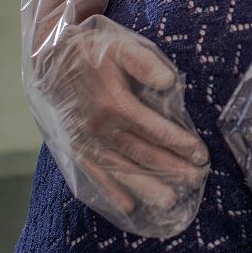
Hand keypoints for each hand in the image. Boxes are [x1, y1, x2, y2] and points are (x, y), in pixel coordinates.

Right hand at [32, 16, 209, 236]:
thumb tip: (169, 81)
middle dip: (171, 169)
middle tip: (197, 180)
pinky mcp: (75, 146)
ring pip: (120, 169)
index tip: (201, 155)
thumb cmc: (92, 51)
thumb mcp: (120, 47)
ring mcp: (86, 140)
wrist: (50, 58)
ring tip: (169, 202)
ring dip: (146, 186)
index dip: (179, 143)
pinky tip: (128, 206)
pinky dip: (111, 190)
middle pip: (141, 153)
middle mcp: (101, 127)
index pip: (154, 129)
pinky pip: (94, 174)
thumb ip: (145, 63)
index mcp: (115, 103)